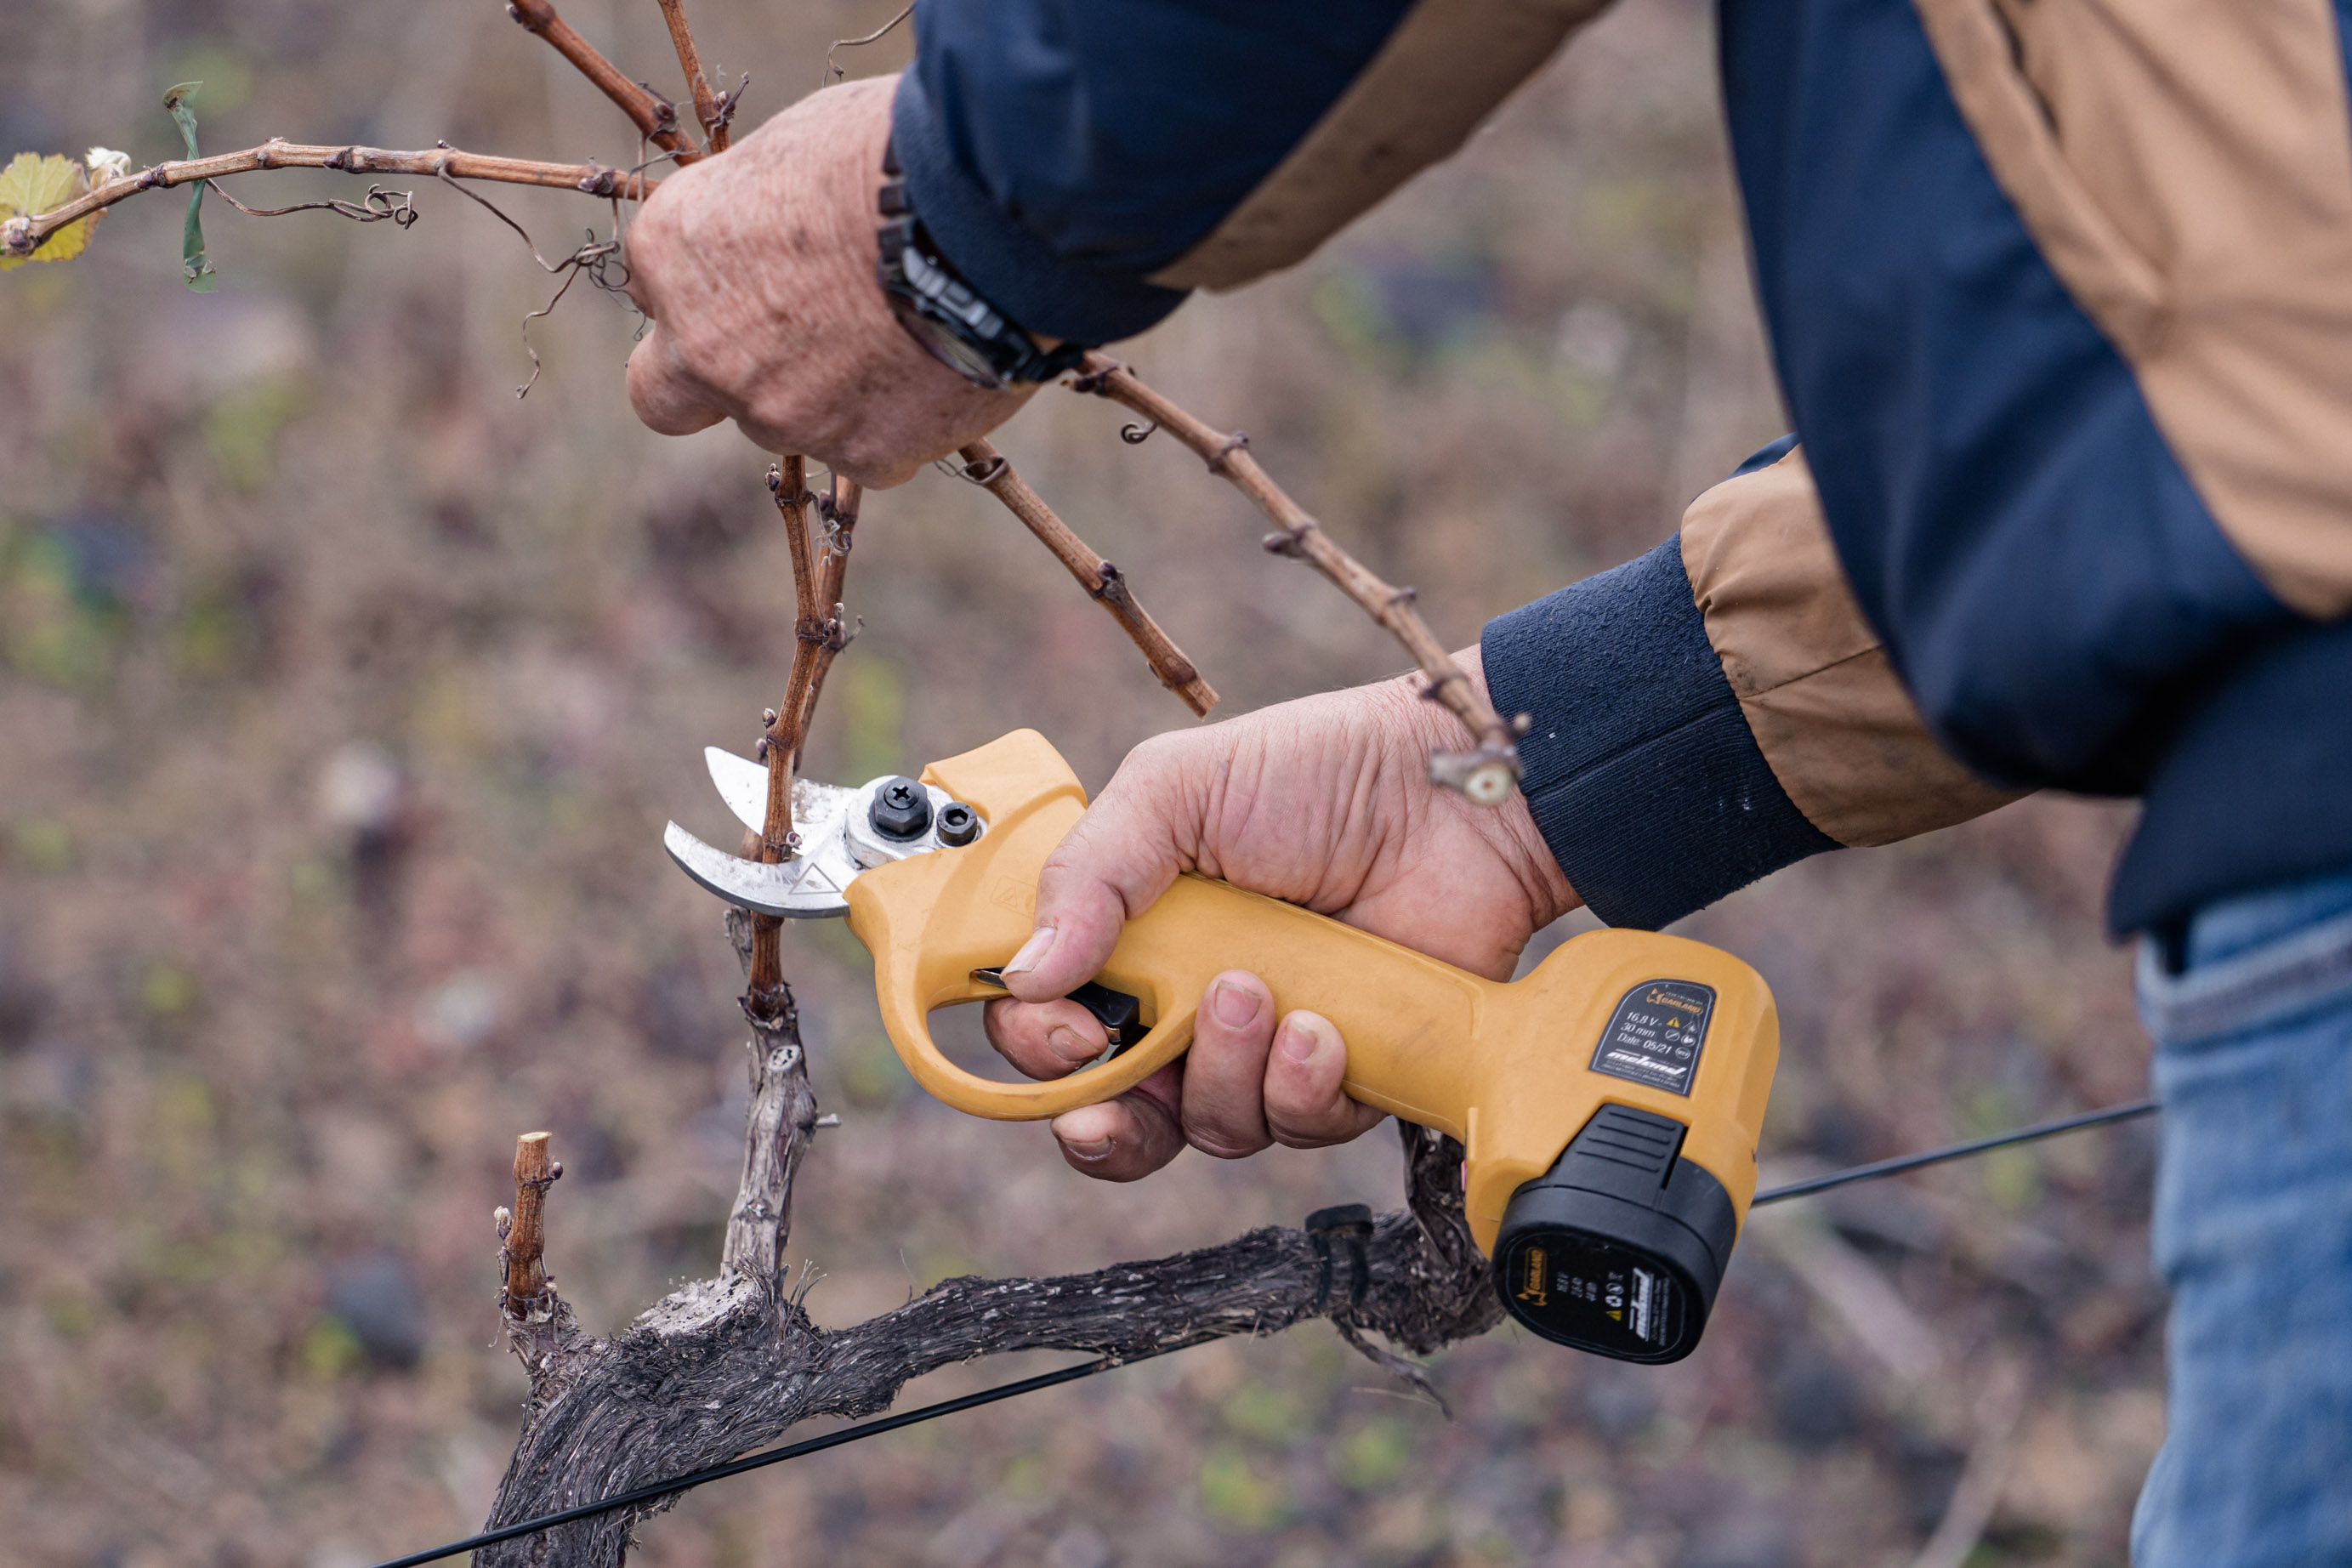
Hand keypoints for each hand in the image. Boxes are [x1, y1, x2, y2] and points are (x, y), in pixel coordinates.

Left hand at [623, 75, 1028, 486]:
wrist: (986, 220)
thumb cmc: (893, 154)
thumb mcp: (794, 150)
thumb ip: (754, 213)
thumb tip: (772, 230)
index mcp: (673, 249)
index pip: (655, 292)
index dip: (708, 284)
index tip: (759, 271)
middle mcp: (705, 345)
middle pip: (671, 396)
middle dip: (708, 381)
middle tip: (777, 354)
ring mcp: (780, 412)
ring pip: (780, 425)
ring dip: (819, 397)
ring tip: (899, 341)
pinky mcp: (862, 455)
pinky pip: (866, 455)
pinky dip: (895, 426)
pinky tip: (937, 376)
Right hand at [985, 650, 1578, 1179]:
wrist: (1452, 798)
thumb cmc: (1315, 774)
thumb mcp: (1176, 790)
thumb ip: (1091, 872)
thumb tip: (1024, 974)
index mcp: (1133, 939)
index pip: (1050, 1027)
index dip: (1043, 1049)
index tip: (1069, 1029)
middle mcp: (1189, 1006)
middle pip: (1116, 1113)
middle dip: (1109, 1121)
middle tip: (1134, 1074)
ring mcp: (1264, 1047)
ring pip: (1210, 1125)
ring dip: (1225, 1070)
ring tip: (1260, 989)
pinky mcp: (1342, 1076)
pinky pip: (1298, 1127)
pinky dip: (1301, 1088)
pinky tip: (1323, 1026)